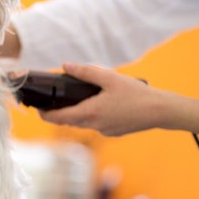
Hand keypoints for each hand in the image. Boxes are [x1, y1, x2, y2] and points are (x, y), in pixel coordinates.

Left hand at [39, 63, 161, 135]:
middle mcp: (94, 125)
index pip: (58, 118)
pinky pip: (96, 125)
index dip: (45, 114)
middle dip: (59, 112)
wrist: (161, 111)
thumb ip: (85, 72)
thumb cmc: (137, 94)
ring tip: (77, 99)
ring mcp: (104, 131)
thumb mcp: (110, 78)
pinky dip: (92, 116)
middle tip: (53, 101)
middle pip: (68, 121)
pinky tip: (101, 104)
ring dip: (76, 113)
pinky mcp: (113, 132)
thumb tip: (65, 65)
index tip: (38, 109)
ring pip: (83, 123)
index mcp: (90, 113)